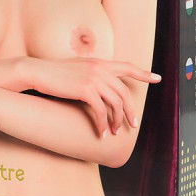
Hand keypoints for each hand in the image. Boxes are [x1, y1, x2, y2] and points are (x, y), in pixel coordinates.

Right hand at [23, 57, 160, 136]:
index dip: (144, 73)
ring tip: (114, 132)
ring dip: (117, 121)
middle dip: (130, 111)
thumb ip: (92, 72)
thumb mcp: (77, 68)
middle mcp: (100, 68)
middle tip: (132, 125)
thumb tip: (103, 84)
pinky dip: (103, 124)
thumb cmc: (55, 73)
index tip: (157, 78)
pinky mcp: (86, 90)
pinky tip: (101, 133)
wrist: (38, 72)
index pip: (127, 66)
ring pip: (115, 104)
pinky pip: (101, 111)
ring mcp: (93, 78)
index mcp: (99, 62)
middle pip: (124, 92)